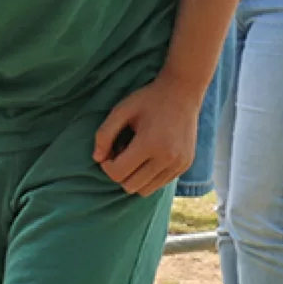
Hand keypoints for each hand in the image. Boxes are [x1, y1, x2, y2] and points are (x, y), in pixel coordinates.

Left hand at [95, 71, 201, 196]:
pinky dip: (148, 176)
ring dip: (134, 177)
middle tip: (122, 151)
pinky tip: (149, 156)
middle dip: (120, 172)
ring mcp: (179, 164)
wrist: (182, 92)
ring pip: (145, 190)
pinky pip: (159, 184)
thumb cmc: (148, 100)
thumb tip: (97, 159)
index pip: (118, 174)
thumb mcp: (121, 111)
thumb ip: (104, 134)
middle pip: (130, 186)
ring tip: (136, 154)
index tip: (110, 150)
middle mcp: (168, 158)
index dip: (107, 166)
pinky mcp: (185, 166)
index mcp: (150, 144)